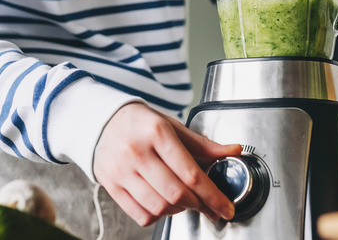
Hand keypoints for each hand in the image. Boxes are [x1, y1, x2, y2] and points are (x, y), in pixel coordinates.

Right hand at [93, 103, 241, 225]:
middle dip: (199, 205)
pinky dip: (158, 216)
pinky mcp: (111, 185)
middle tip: (209, 206)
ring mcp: (121, 170)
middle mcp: (136, 151)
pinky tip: (164, 204)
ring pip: (159, 207)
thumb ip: (203, 144)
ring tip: (185, 202)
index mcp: (157, 132)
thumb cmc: (142, 124)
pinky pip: (141, 214)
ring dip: (179, 211)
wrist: (103, 121)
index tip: (225, 207)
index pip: (190, 173)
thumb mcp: (173, 126)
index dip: (212, 196)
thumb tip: (234, 151)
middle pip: (176, 194)